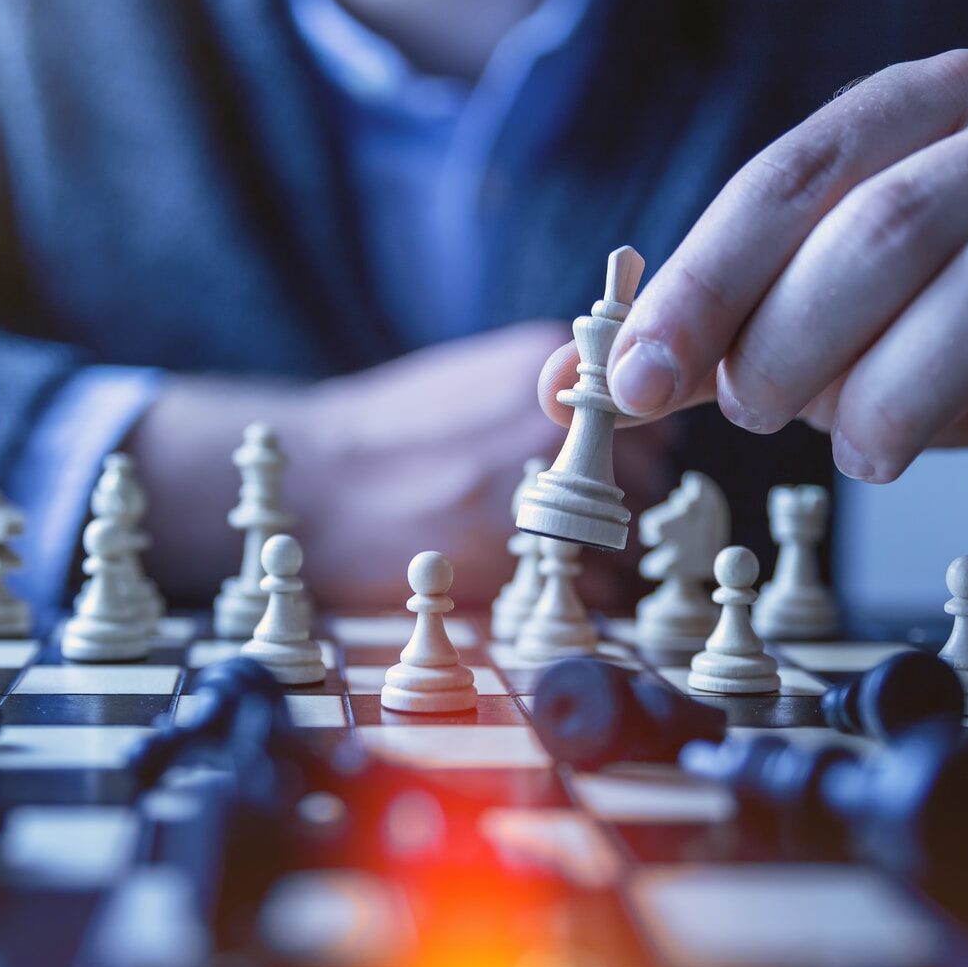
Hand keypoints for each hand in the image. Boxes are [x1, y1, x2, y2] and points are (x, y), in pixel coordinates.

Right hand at [131, 321, 668, 607]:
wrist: (316, 483)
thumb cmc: (388, 435)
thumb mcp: (473, 379)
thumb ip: (547, 394)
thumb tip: (612, 420)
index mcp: (545, 369)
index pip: (650, 416)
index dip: (633, 452)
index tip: (607, 471)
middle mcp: (553, 424)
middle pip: (647, 478)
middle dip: (619, 505)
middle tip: (572, 521)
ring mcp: (538, 490)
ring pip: (626, 539)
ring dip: (604, 555)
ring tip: (551, 555)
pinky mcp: (517, 558)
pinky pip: (596, 589)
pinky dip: (583, 597)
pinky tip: (536, 582)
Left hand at [542, 50, 967, 505]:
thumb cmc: (938, 319)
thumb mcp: (814, 311)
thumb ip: (704, 339)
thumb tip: (566, 384)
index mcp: (916, 115)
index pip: (786, 181)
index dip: (701, 286)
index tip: (635, 382)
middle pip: (885, 226)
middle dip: (793, 344)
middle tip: (761, 412)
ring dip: (896, 398)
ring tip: (861, 451)